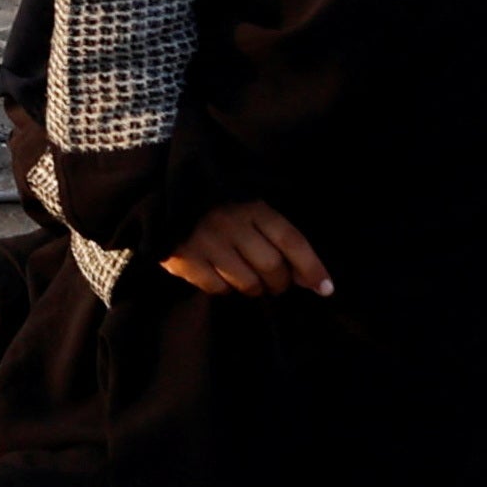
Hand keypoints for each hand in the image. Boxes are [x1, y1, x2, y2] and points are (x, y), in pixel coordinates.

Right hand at [163, 201, 330, 297]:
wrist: (161, 197)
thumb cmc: (215, 206)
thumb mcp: (248, 208)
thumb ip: (276, 236)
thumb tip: (306, 275)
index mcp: (252, 205)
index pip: (291, 239)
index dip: (311, 267)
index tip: (326, 288)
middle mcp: (232, 223)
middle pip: (272, 267)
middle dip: (281, 283)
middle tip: (276, 284)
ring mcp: (207, 242)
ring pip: (248, 283)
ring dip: (255, 289)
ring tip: (249, 280)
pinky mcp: (185, 259)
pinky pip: (218, 288)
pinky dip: (225, 289)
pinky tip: (221, 276)